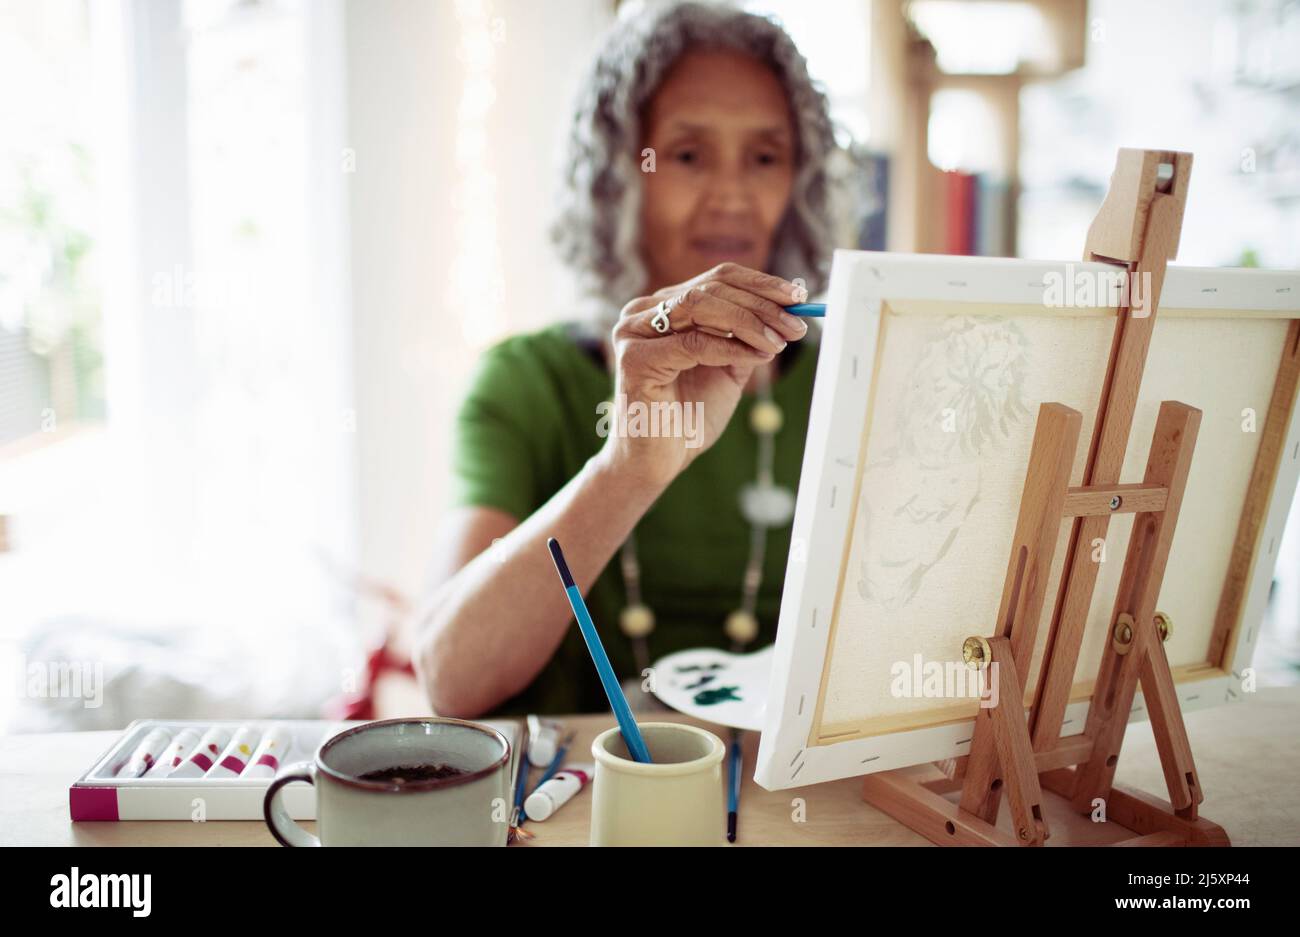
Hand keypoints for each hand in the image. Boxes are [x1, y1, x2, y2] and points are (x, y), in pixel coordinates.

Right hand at [600, 263, 809, 487]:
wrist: (656, 463)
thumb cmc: (687, 417)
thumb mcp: (727, 369)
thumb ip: (747, 339)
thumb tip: (785, 311)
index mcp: (664, 307)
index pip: (717, 280)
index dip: (761, 284)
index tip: (799, 296)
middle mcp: (643, 312)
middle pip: (710, 288)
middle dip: (761, 304)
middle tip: (796, 323)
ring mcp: (634, 333)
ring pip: (699, 306)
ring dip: (748, 322)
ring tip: (779, 341)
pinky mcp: (634, 360)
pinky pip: (692, 343)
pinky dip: (730, 347)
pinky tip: (758, 357)